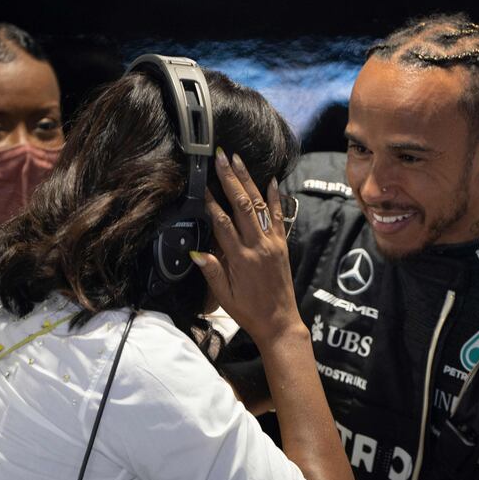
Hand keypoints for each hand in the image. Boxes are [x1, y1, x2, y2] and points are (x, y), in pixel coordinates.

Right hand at [191, 148, 306, 345]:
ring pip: (260, 205)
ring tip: (238, 160)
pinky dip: (275, 197)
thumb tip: (196, 251)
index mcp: (241, 259)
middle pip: (242, 205)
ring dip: (248, 180)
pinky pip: (279, 216)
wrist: (279, 322)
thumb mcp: (224, 296)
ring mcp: (273, 243)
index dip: (212, 202)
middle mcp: (258, 246)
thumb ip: (212, 271)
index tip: (204, 184)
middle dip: (230, 179)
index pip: (223, 223)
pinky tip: (271, 180)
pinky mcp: (283, 244)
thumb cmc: (248, 310)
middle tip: (221, 158)